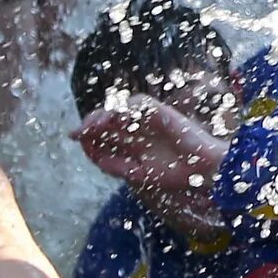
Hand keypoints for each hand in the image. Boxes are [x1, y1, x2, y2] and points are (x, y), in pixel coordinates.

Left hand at [74, 92, 227, 225]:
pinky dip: (124, 106)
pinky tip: (113, 117)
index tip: (74, 137)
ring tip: (93, 124)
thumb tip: (92, 156)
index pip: (107, 137)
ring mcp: (149, 121)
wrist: (203, 171)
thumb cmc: (177, 175)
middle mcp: (140, 132)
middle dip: (91, 124)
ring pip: (120, 109)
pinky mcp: (160, 111)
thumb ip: (116, 165)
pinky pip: (138, 102)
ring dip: (104, 114)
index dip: (89, 136)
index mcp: (135, 147)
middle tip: (78, 131)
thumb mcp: (138, 174)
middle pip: (109, 122)